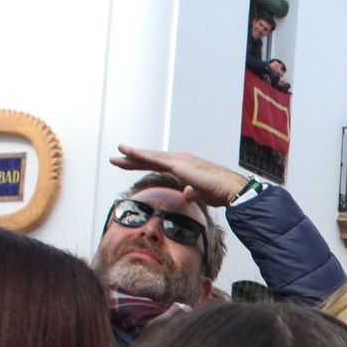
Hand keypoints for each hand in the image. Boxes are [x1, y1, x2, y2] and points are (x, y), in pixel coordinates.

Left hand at [112, 145, 247, 206]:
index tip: (129, 165)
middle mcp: (179, 159)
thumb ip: (192, 193)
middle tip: (116, 159)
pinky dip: (139, 155)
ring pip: (149, 157)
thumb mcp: (201, 193)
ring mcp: (178, 160)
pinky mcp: (177, 164)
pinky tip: (127, 152)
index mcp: (184, 166)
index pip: (158, 165)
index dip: (143, 164)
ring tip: (117, 153)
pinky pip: (153, 159)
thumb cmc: (219, 192)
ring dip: (131, 155)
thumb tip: (186, 194)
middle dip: (133, 160)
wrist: (229, 189)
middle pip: (151, 159)